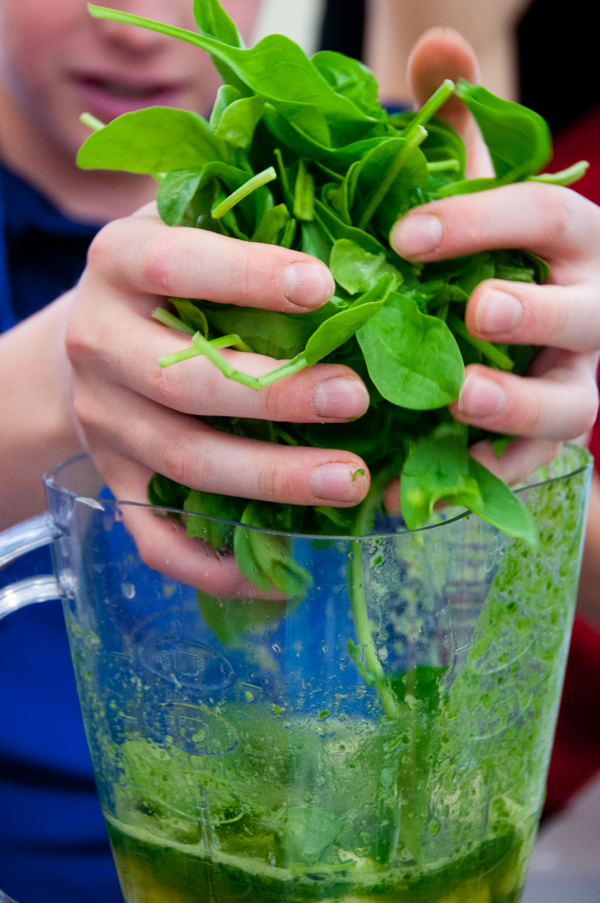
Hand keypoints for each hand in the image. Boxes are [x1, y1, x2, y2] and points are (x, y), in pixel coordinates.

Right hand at [65, 204, 370, 587]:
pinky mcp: (115, 479)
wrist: (92, 337)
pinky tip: (280, 575)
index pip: (172, 266)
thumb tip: (357, 207)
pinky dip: (212, 565)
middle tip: (355, 399)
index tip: (323, 288)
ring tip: (350, 480)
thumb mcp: (189, 221)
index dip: (245, 277)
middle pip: (183, 382)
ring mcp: (105, 422)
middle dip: (274, 396)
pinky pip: (154, 536)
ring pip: (182, 463)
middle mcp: (100, 344)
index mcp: (117, 263)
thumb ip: (246, 211)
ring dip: (269, 479)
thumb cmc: (170, 272)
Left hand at [390, 28, 598, 485]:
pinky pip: (530, 467)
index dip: (483, 222)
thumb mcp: (472, 200)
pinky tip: (421, 486)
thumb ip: (459, 133)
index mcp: (567, 242)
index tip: (405, 235)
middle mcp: (586, 310)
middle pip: (581, 313)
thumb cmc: (486, 259)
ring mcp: (572, 381)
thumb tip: (436, 47)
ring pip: (570, 403)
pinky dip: (482, 477)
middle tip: (477, 312)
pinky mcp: (547, 439)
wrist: (514, 339)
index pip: (545, 217)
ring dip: (517, 407)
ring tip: (459, 401)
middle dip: (534, 314)